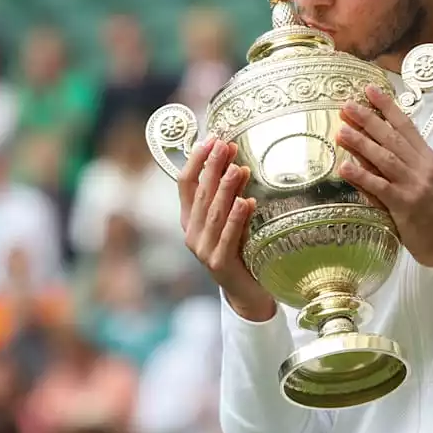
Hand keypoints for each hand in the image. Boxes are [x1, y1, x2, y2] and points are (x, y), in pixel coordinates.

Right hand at [178, 138, 274, 321]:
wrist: (247, 292)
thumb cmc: (241, 250)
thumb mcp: (232, 219)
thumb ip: (230, 195)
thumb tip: (237, 162)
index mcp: (190, 219)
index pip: (185, 184)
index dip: (196, 161)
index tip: (210, 139)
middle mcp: (191, 233)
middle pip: (200, 194)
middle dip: (213, 167)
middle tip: (225, 145)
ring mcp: (203, 250)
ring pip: (214, 213)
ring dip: (226, 189)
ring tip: (238, 169)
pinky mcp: (219, 264)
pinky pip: (228, 237)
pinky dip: (237, 219)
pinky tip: (247, 202)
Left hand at [336, 85, 432, 276]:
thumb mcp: (422, 181)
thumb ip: (399, 164)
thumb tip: (367, 148)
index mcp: (427, 158)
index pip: (406, 126)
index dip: (387, 107)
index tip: (370, 90)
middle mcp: (421, 167)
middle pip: (392, 137)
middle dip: (368, 119)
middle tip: (347, 106)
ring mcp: (414, 185)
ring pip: (384, 157)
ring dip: (361, 143)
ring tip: (341, 131)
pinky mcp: (405, 204)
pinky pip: (380, 186)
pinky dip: (362, 175)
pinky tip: (345, 166)